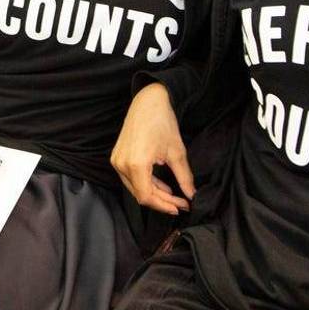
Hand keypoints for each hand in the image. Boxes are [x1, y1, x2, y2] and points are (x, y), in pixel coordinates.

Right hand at [111, 83, 194, 215]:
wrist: (148, 102)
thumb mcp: (177, 152)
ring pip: (135, 187)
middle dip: (162, 201)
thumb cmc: (161, 122)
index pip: (147, 197)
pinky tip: (160, 184)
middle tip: (180, 203)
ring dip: (154, 193)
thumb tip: (191, 194)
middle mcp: (122, 164)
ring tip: (173, 194)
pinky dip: (146, 183)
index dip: (164, 206)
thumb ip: (184, 177)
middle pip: (141, 194)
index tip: (180, 207)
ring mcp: (117, 161)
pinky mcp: (117, 157)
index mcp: (136, 164)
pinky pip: (131, 178)